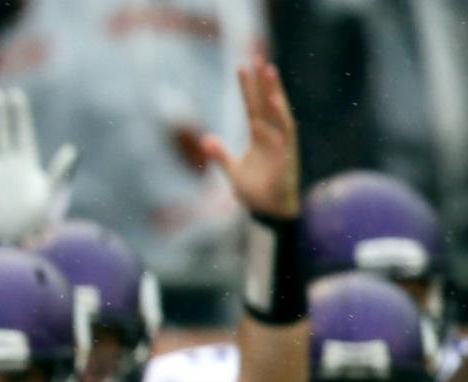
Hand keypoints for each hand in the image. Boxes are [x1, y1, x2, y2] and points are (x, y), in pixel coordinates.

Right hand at [0, 87, 75, 243]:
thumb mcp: (50, 193)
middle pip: (2, 132)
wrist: (14, 237)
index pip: (21, 131)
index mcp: (26, 160)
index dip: (18, 113)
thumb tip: (72, 150)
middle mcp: (8, 162)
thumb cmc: (36, 217)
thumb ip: (59, 171)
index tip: (15, 94)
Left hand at [200, 58, 298, 218]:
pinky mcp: (285, 160)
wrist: (270, 212)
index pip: (252, 107)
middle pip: (267, 104)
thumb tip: (205, 139)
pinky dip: (276, 124)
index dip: (248, 88)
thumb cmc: (257, 191)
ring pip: (279, 116)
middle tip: (259, 59)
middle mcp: (273, 136)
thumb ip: (220, 155)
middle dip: (263, 83)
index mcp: (261, 137)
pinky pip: (282, 139)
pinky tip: (272, 109)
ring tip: (269, 74)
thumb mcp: (233, 171)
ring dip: (274, 95)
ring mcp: (282, 147)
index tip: (242, 67)